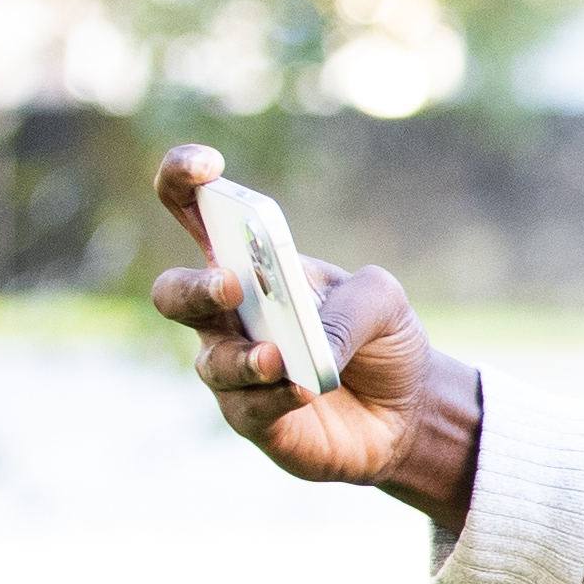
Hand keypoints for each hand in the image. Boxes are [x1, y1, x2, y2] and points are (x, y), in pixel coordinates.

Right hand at [149, 142, 483, 525]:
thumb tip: (315, 341)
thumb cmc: (381, 340)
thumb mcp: (384, 300)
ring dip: (244, 357)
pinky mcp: (250, 416)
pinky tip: (302, 390)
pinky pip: (245, 406)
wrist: (408, 411)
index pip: (193, 210)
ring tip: (279, 358)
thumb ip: (352, 304)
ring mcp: (233, 368)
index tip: (205, 167)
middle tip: (231, 285)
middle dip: (195, 287)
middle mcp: (227, 315)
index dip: (184, 179)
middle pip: (174, 293)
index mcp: (249, 264)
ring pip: (211, 360)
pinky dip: (274, 396)